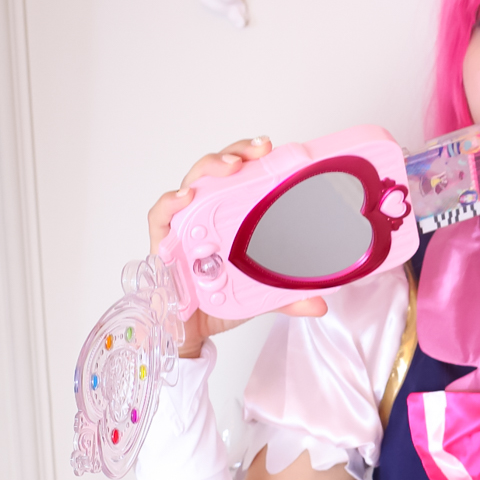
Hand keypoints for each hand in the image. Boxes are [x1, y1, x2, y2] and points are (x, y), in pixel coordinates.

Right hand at [147, 137, 327, 357]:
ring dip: (209, 169)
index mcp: (227, 216)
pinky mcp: (161, 243)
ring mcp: (181, 225)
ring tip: (230, 166)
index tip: (273, 148)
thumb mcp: (260, 296)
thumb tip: (320, 305)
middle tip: (258, 151)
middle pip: (216, 171)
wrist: (191, 331)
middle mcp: (203, 214)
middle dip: (235, 154)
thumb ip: (288, 298)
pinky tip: (185, 198)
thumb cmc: (219, 299)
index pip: (238, 177)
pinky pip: (160, 217)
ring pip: (191, 184)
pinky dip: (170, 204)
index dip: (252, 158)